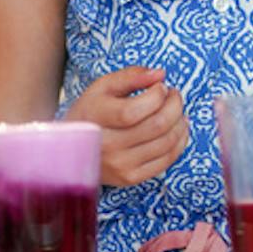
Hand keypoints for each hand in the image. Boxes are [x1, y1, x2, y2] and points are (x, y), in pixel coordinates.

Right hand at [64, 67, 188, 186]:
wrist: (72, 150)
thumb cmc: (91, 113)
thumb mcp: (103, 87)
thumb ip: (131, 76)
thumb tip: (160, 74)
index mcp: (96, 118)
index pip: (134, 110)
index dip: (156, 95)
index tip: (160, 87)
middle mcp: (107, 145)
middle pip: (157, 125)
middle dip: (175, 105)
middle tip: (174, 95)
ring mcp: (120, 165)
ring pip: (167, 142)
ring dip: (180, 122)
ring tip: (177, 110)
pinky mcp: (131, 177)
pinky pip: (167, 160)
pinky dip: (179, 142)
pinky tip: (178, 128)